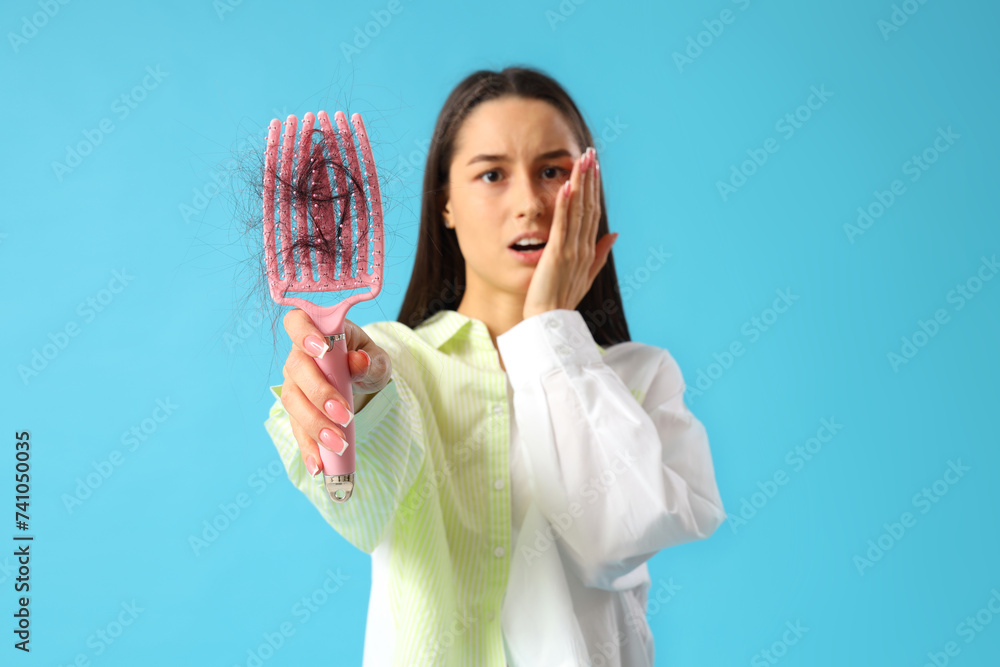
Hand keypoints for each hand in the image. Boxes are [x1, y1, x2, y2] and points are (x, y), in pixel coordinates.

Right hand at [279, 309, 391, 476]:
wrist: (361, 379)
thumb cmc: (365, 360)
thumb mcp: (377, 358)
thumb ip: (369, 361)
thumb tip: (358, 362)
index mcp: (317, 332)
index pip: (296, 322)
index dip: (303, 334)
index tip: (321, 350)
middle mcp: (298, 357)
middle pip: (296, 372)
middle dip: (319, 395)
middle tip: (344, 415)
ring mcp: (294, 385)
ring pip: (293, 403)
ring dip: (315, 425)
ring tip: (338, 444)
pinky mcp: (297, 412)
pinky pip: (297, 429)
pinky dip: (308, 448)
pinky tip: (318, 466)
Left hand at [522, 146, 617, 319]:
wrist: (550, 321)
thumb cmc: (563, 300)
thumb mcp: (586, 275)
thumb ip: (600, 253)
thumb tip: (615, 234)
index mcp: (588, 250)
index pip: (593, 212)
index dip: (594, 188)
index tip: (594, 167)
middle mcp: (583, 247)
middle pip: (589, 206)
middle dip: (590, 179)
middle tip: (590, 153)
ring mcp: (571, 251)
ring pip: (578, 211)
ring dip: (580, 184)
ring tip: (582, 160)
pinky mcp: (557, 255)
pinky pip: (562, 226)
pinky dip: (564, 206)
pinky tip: (566, 187)